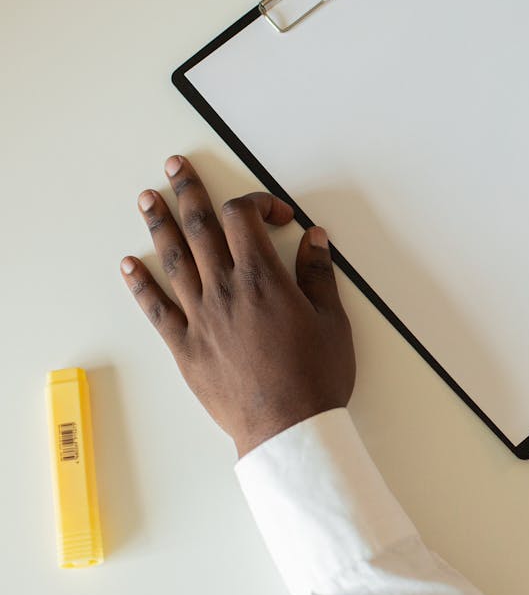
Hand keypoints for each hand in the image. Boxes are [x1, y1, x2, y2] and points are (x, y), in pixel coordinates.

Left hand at [121, 156, 354, 456]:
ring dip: (159, 224)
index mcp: (264, 280)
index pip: (244, 219)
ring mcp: (201, 318)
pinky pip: (157, 308)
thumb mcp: (332, 320)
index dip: (256, 204)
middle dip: (188, 191)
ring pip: (174, 260)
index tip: (274, 215)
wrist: (290, 427)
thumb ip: (318, 275)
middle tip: (175, 167)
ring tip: (147, 198)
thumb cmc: (316, 377)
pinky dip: (141, 284)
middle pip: (200, 227)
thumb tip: (314, 240)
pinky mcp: (186, 346)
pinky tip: (129, 265)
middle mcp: (226, 291)